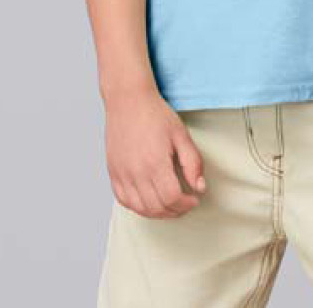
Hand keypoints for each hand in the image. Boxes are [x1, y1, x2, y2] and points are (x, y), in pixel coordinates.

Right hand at [104, 86, 205, 217]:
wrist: (128, 100)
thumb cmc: (155, 114)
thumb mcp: (181, 134)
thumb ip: (193, 163)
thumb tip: (200, 187)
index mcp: (155, 163)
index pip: (172, 198)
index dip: (186, 204)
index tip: (194, 198)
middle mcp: (136, 172)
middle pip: (157, 207)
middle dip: (175, 211)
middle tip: (185, 204)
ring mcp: (122, 174)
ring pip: (140, 208)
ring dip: (158, 213)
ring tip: (170, 205)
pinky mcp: (113, 172)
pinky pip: (123, 200)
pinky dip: (138, 207)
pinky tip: (149, 201)